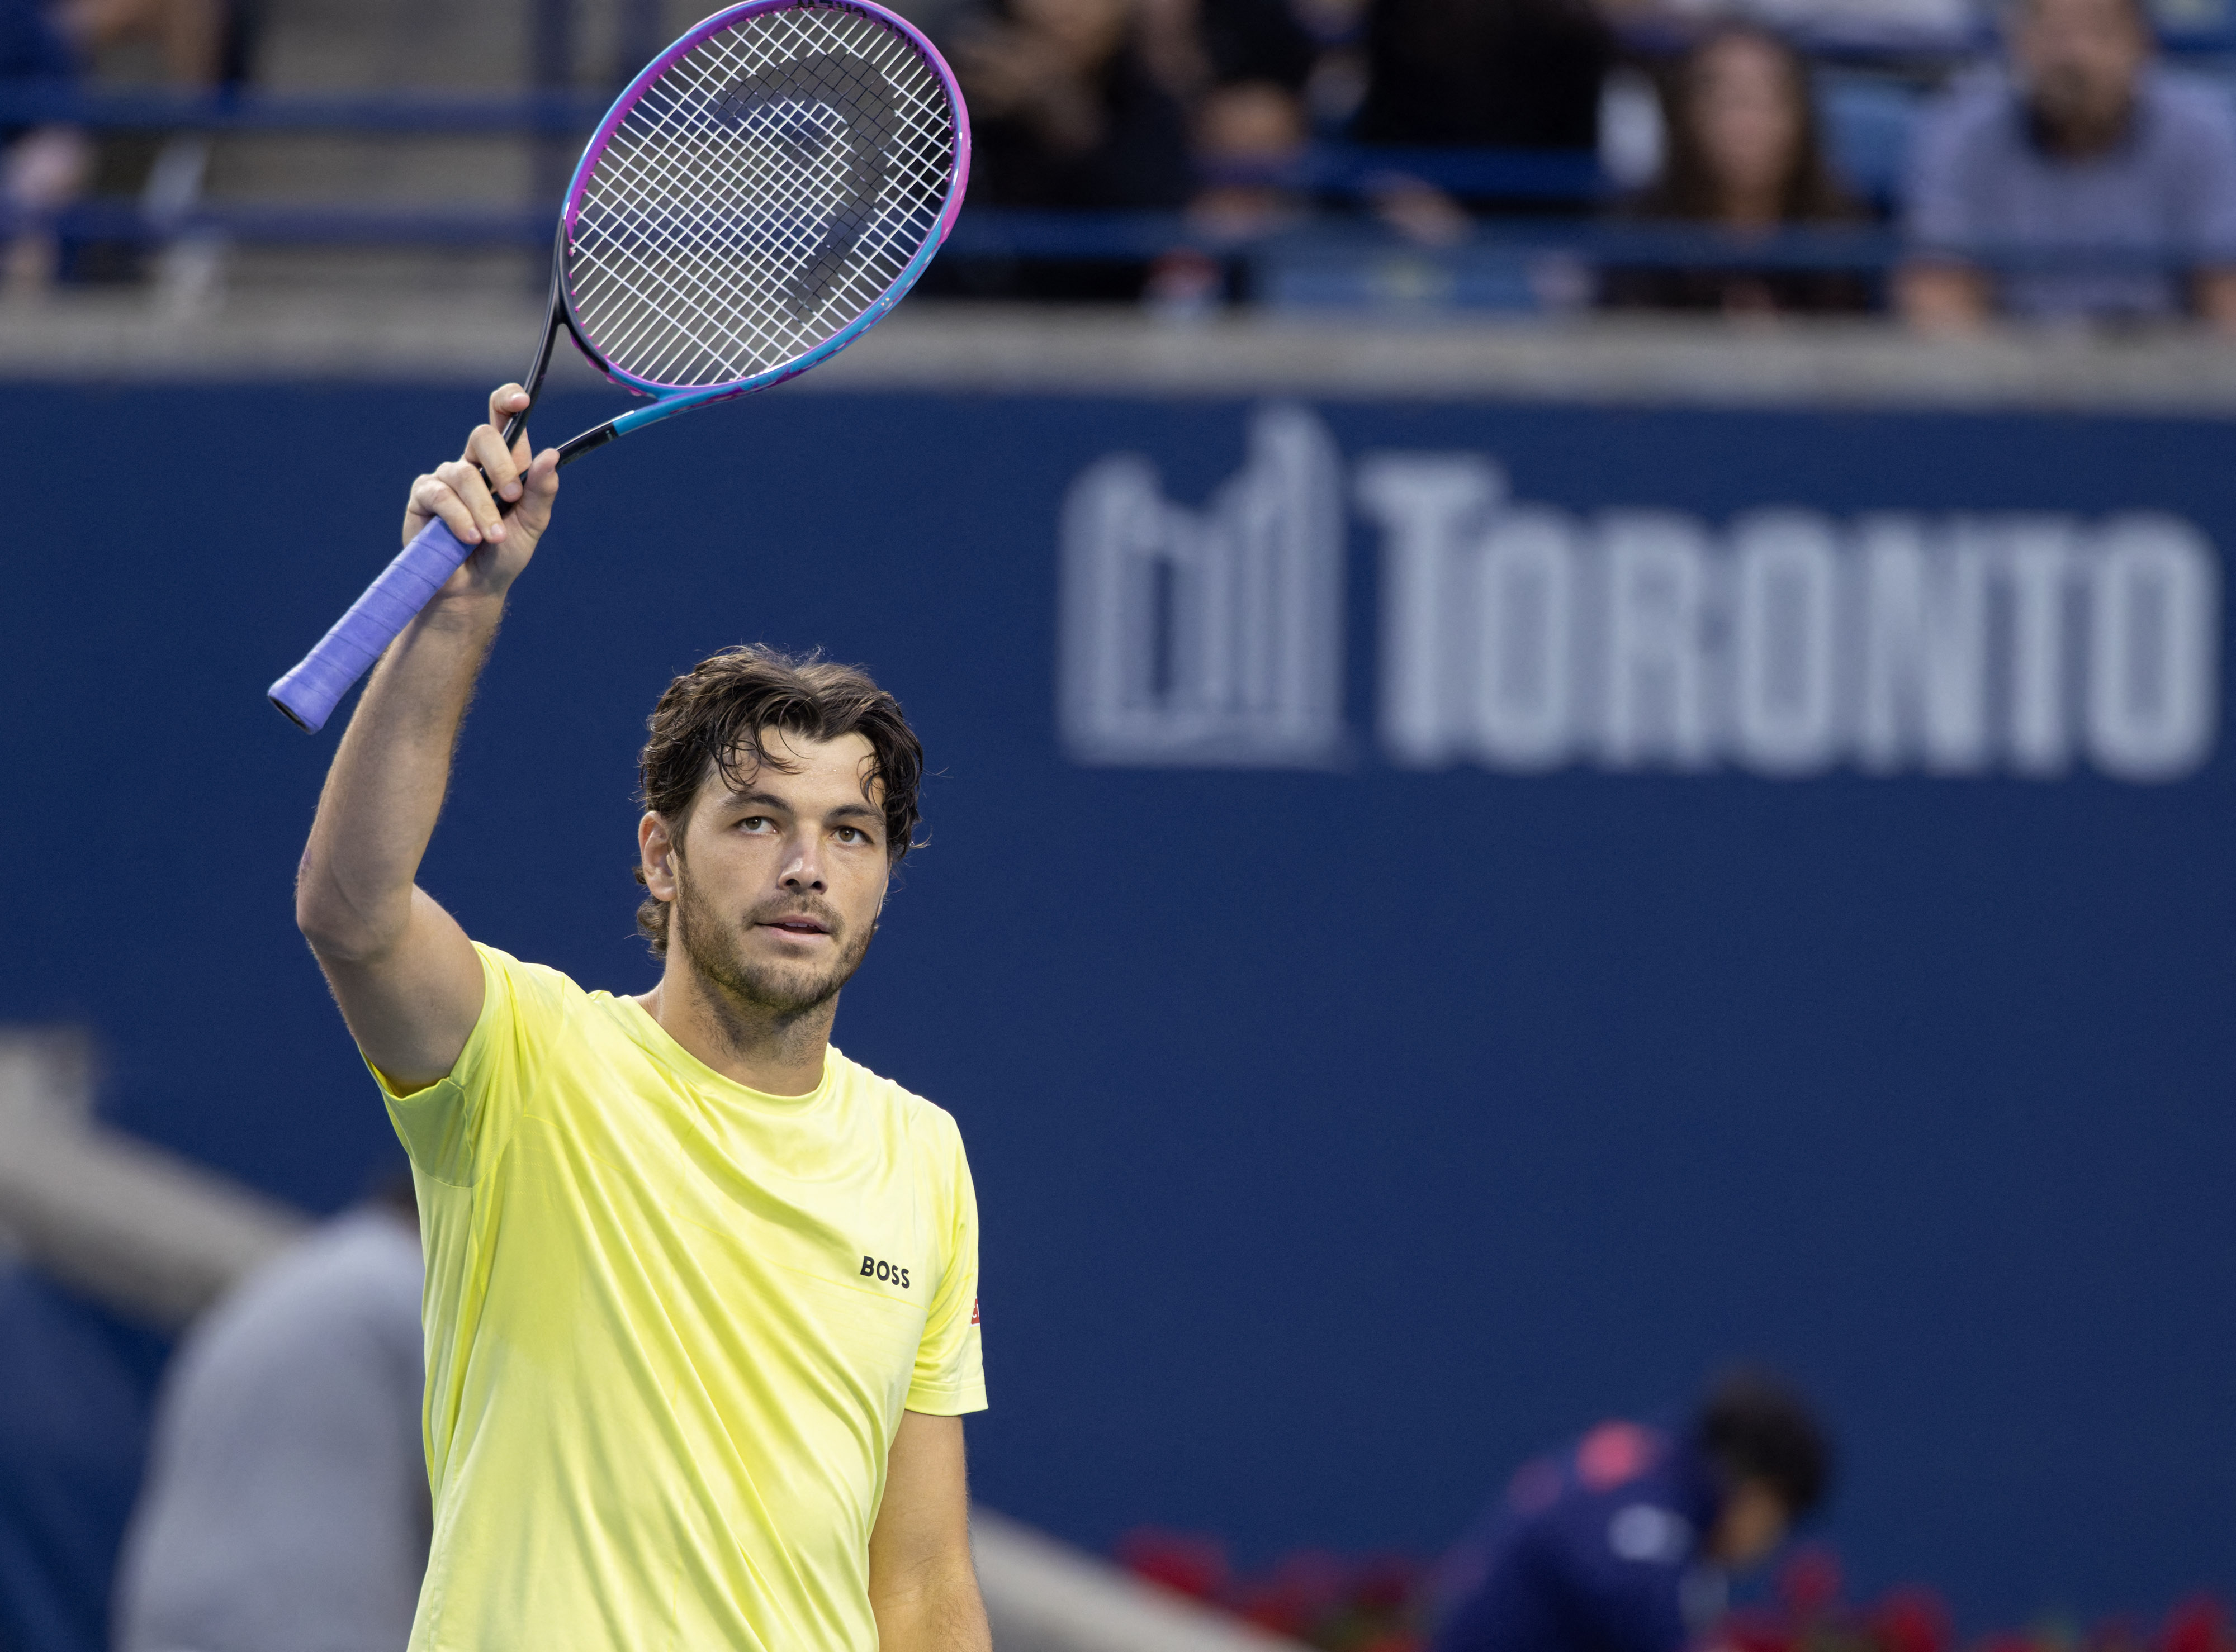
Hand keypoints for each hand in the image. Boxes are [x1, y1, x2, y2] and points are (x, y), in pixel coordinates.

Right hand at [401, 384, 561, 602]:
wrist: (474, 589)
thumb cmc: (504, 554)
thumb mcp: (531, 524)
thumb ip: (541, 491)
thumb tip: (551, 455)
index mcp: (503, 465)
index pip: (502, 420)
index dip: (507, 401)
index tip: (522, 401)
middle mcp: (472, 465)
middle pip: (482, 436)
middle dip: (501, 466)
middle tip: (512, 498)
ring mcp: (445, 478)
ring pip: (464, 473)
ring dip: (482, 509)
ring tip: (491, 537)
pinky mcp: (423, 496)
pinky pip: (441, 495)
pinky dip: (459, 517)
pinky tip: (469, 538)